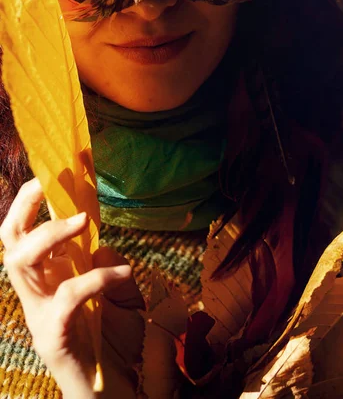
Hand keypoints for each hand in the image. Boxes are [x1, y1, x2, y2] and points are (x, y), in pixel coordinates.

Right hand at [0, 178, 143, 397]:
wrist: (110, 387)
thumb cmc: (110, 335)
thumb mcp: (109, 287)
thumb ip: (101, 260)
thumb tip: (99, 240)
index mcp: (46, 275)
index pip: (23, 230)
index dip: (28, 200)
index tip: (49, 172)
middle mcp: (35, 290)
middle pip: (10, 241)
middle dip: (24, 207)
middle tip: (51, 185)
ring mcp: (39, 313)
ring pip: (21, 264)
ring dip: (52, 234)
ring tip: (85, 220)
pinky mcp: (53, 335)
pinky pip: (67, 297)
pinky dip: (96, 277)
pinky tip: (124, 271)